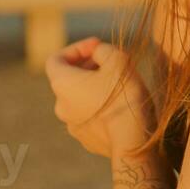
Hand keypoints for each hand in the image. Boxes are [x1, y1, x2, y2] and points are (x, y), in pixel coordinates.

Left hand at [45, 37, 154, 157]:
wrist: (133, 142)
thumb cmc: (124, 96)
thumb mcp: (117, 59)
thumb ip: (102, 49)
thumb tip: (98, 52)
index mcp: (62, 84)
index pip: (56, 59)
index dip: (76, 48)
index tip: (97, 46)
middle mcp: (61, 106)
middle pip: (68, 79)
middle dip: (87, 67)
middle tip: (110, 63)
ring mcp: (72, 125)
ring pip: (80, 99)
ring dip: (94, 88)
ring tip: (118, 85)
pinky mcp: (87, 139)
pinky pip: (90, 117)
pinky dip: (100, 107)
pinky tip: (120, 106)